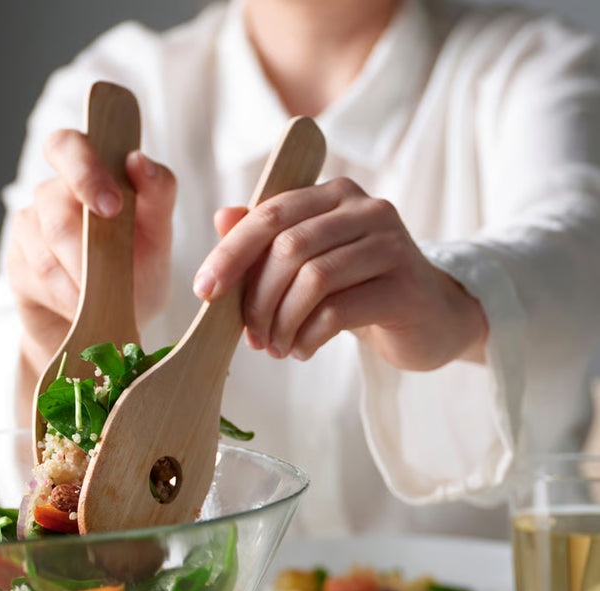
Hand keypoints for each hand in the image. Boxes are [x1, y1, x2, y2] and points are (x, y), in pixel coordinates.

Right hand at [7, 128, 175, 379]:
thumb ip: (158, 195)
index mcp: (90, 176)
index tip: (112, 207)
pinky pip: (38, 278)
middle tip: (105, 274)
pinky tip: (83, 307)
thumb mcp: (159, 236)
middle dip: (83, 246)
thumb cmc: (137, 272)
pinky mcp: (16, 263)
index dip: (84, 171)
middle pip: (53, 205)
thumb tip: (139, 160)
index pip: (68, 146)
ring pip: (46, 250)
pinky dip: (68, 298)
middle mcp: (54, 195)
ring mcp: (29, 227)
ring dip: (80, 281)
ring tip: (104, 299)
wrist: (110, 324)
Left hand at [193, 177, 487, 369]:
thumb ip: (269, 239)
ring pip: (313, 279)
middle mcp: (366, 209)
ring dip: (282, 322)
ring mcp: (391, 245)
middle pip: (289, 247)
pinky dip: (308, 336)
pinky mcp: (405, 286)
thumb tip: (221, 216)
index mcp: (335, 195)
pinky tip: (301, 350)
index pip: (270, 214)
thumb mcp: (312, 261)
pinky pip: (338, 311)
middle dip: (257, 298)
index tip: (204, 293)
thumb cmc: (360, 288)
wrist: (431, 317)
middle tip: (251, 336)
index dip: (231, 253)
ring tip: (276, 347)